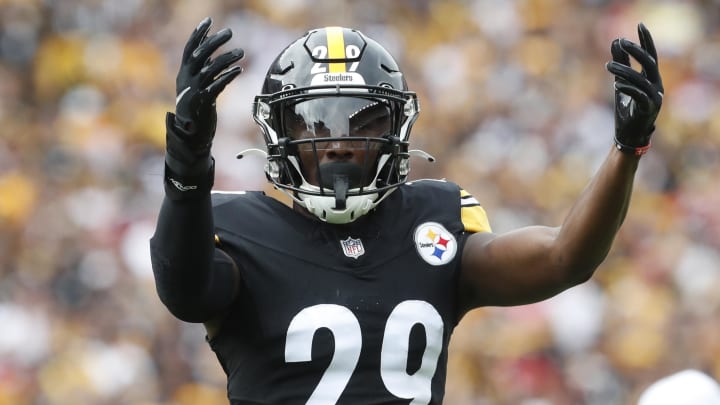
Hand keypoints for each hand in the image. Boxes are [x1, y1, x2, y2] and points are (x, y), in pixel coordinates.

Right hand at [173, 17, 242, 153]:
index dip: (198, 34)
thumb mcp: (198, 88)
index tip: (209, 21)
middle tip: (230, 32)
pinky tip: (238, 70)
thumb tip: (211, 58)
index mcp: (184, 74)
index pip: (190, 49)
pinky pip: (216, 86)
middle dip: (214, 41)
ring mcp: (194, 91)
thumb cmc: (196, 112)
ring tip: (241, 52)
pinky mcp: (203, 103)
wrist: (190, 137)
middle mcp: (186, 80)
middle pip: (199, 55)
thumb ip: (203, 73)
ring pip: (210, 69)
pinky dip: (227, 76)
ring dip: (226, 58)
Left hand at [605, 23, 663, 155]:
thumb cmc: (626, 109)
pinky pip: (639, 95)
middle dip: (636, 51)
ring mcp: (654, 97)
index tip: (639, 24)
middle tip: (621, 42)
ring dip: (623, 70)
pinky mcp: (647, 109)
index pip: (651, 55)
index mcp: (652, 78)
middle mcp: (656, 85)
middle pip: (649, 62)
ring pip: (641, 79)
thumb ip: (621, 64)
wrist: (629, 135)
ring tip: (607, 65)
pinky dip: (627, 88)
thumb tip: (615, 42)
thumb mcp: (621, 83)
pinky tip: (616, 84)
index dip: (646, 40)